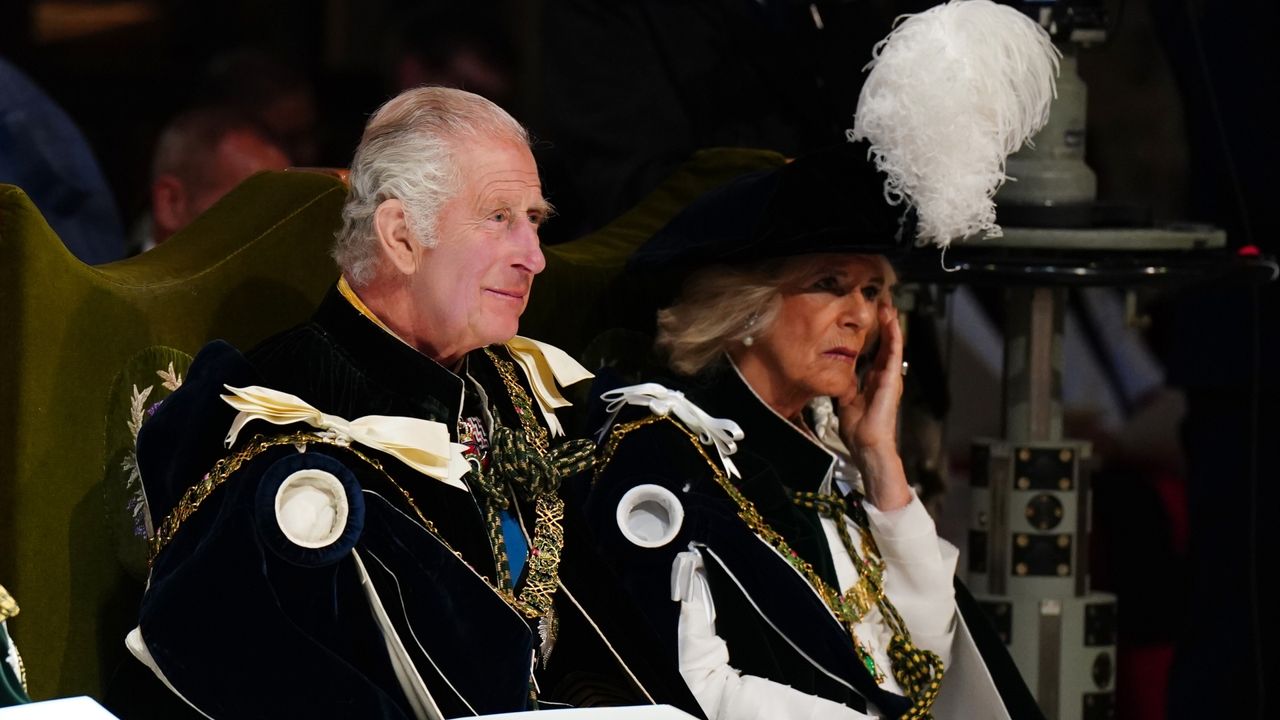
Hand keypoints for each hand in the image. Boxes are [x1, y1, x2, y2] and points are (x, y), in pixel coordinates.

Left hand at [837, 305, 910, 510]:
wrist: (866, 443)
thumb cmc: (859, 428)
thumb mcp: (847, 400)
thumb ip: (845, 385)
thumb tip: (836, 374)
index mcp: (875, 380)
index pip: (877, 351)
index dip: (876, 334)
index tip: (873, 317)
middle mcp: (885, 376)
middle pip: (888, 344)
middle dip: (886, 324)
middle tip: (884, 303)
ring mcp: (891, 377)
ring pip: (893, 345)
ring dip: (891, 325)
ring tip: (889, 307)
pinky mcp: (891, 380)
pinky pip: (894, 354)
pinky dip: (894, 338)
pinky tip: (892, 324)